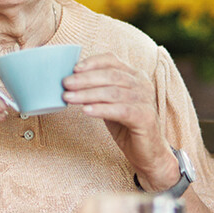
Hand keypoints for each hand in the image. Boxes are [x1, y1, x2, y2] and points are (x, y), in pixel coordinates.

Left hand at [62, 52, 178, 190]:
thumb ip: (97, 89)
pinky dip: (101, 109)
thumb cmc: (125, 124)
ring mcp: (145, 100)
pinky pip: (120, 110)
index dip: (92, 62)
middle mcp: (142, 84)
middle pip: (110, 75)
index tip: (74, 68)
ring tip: (68, 97)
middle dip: (85, 79)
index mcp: (134, 75)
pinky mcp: (145, 117)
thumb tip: (71, 80)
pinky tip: (86, 110)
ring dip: (87, 94)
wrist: (147, 152)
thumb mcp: (109, 102)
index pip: (112, 60)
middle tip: (66, 83)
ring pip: (112, 92)